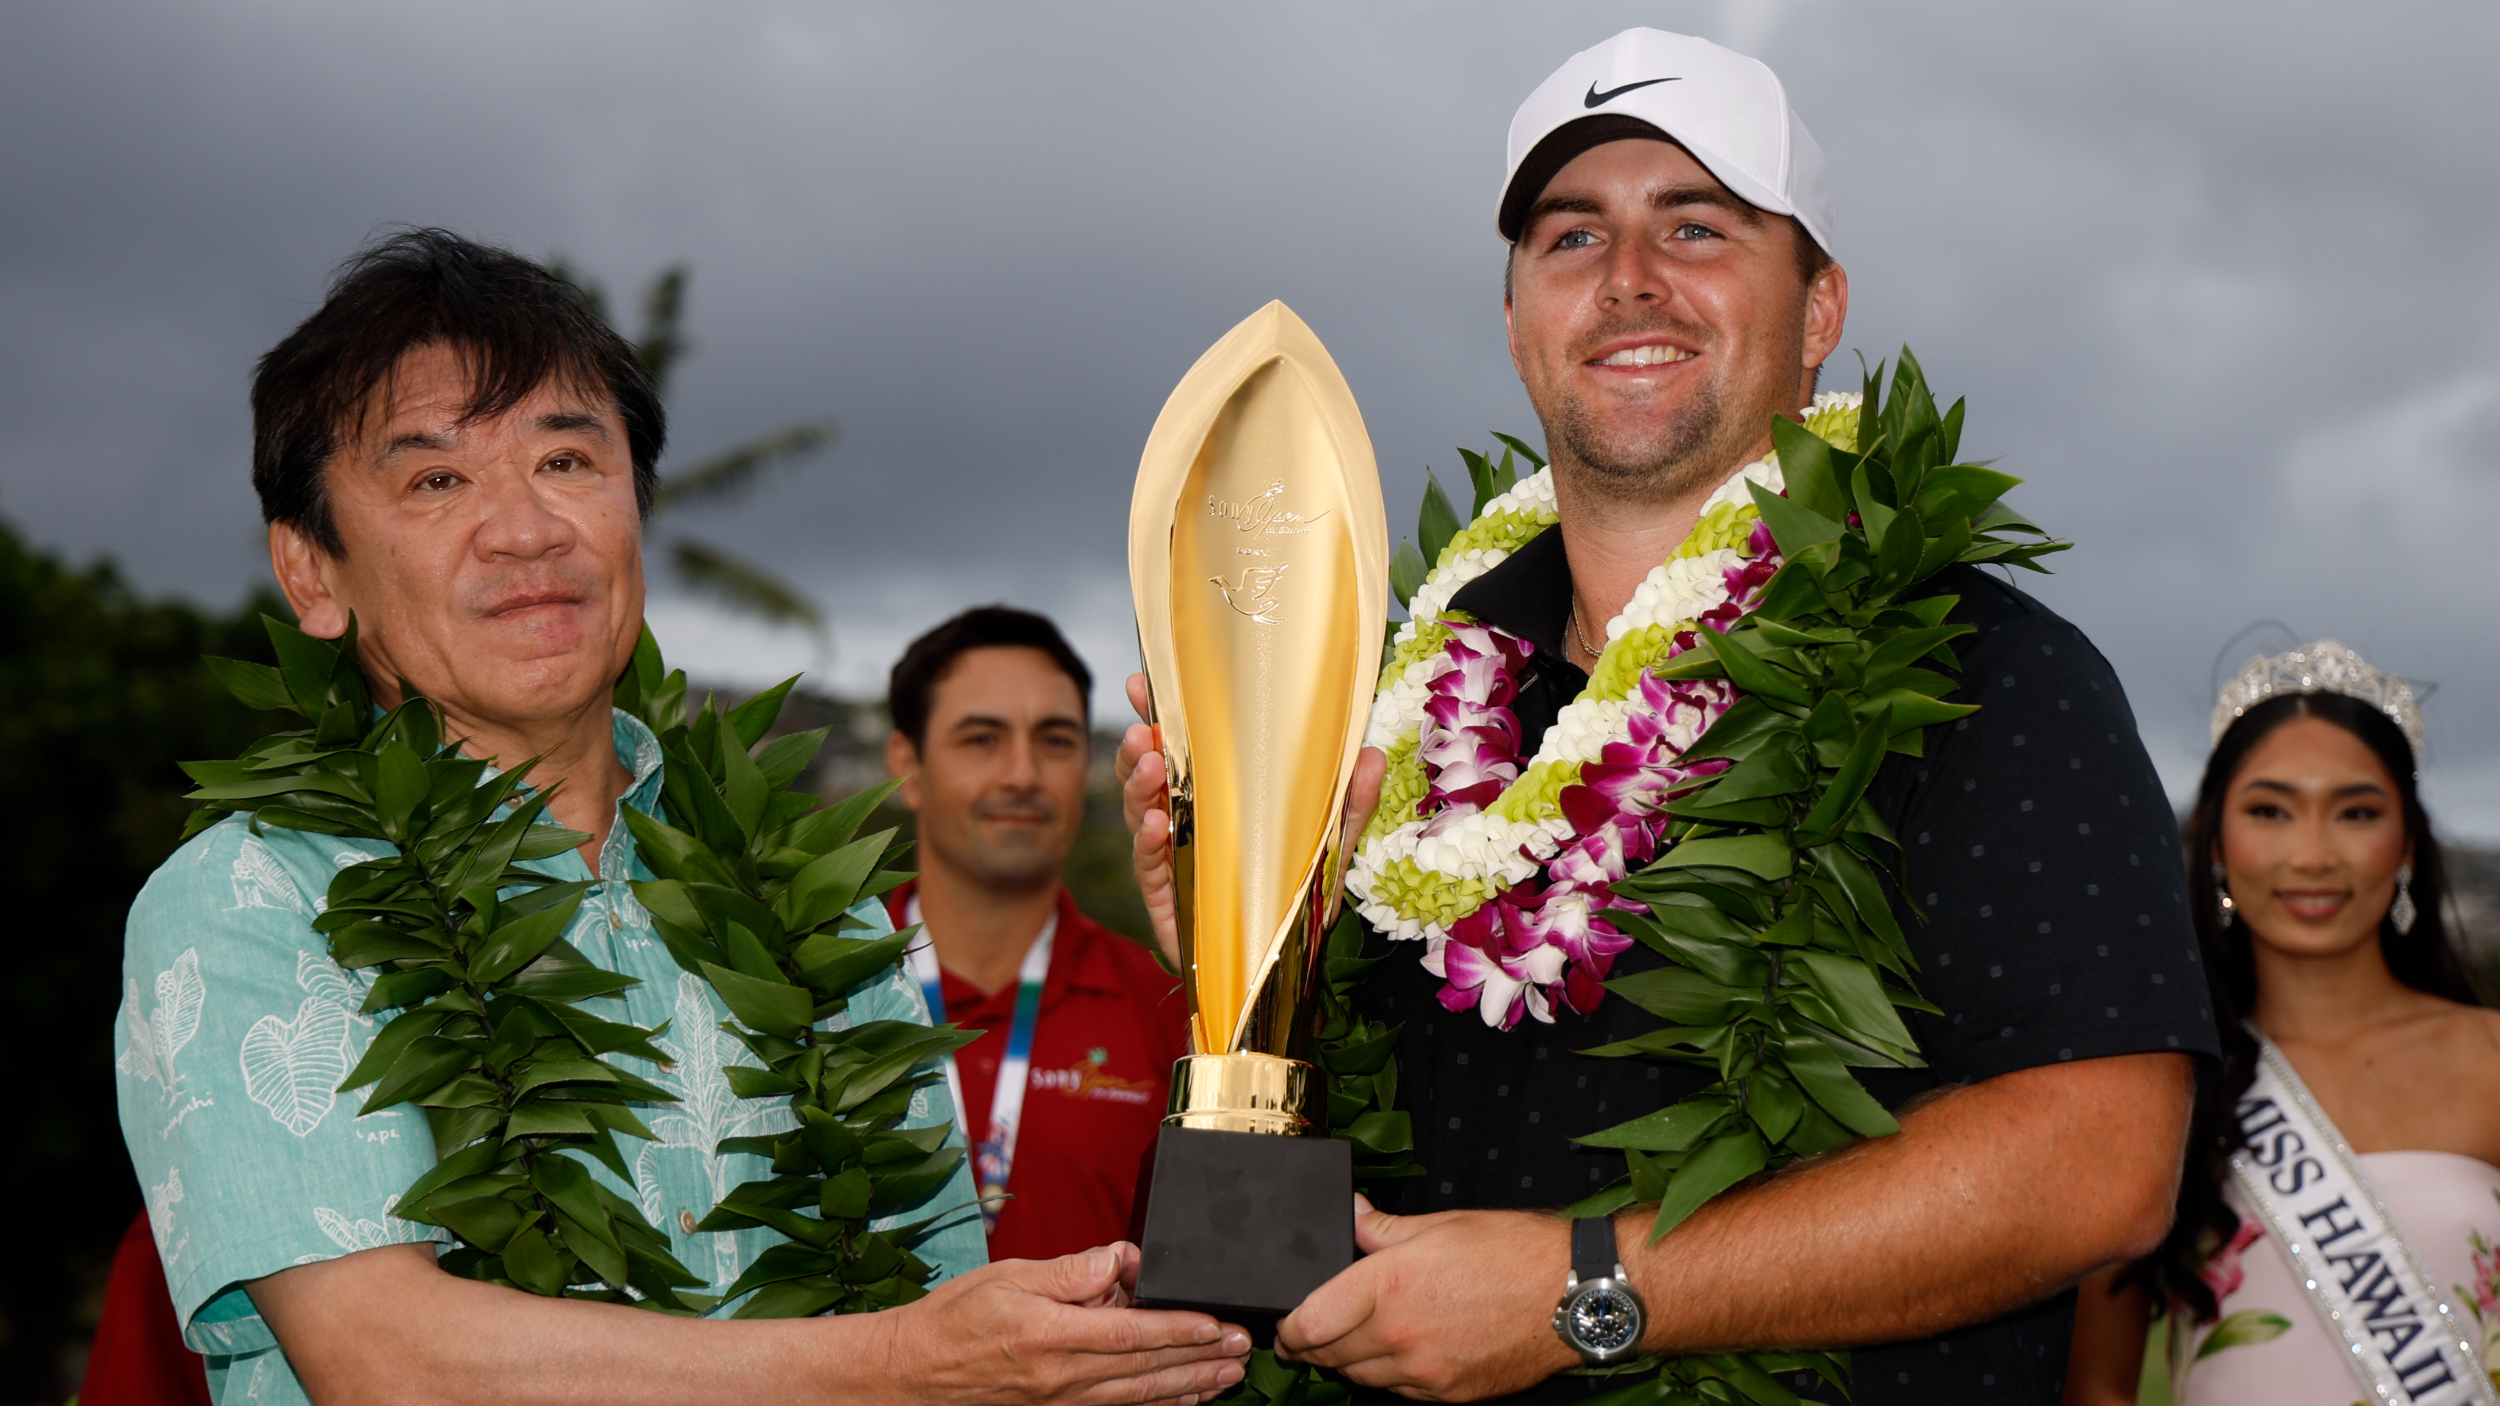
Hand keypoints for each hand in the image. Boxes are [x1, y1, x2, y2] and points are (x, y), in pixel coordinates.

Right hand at [883, 1242, 1250, 1405]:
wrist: (914, 1374)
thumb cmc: (955, 1320)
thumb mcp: (1007, 1277)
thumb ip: (1069, 1270)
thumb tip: (1118, 1259)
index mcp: (1050, 1334)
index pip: (1129, 1333)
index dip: (1178, 1329)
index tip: (1214, 1323)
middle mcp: (1063, 1375)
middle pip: (1146, 1367)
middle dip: (1201, 1358)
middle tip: (1243, 1347)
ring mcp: (1063, 1399)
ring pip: (1141, 1394)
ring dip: (1191, 1384)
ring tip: (1230, 1375)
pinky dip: (1159, 1403)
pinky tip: (1187, 1398)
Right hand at [1116, 673, 1386, 971]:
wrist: (1279, 967)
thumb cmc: (1295, 897)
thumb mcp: (1330, 844)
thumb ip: (1349, 803)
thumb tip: (1371, 755)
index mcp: (1218, 797)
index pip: (1184, 746)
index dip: (1162, 713)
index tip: (1147, 681)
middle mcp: (1187, 821)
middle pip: (1150, 773)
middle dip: (1139, 745)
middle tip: (1143, 725)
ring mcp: (1172, 859)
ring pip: (1140, 812)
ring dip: (1139, 786)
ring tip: (1148, 763)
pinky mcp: (1166, 898)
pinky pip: (1149, 866)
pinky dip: (1147, 843)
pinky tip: (1155, 825)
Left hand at [1274, 1198, 1574, 1401]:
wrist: (1571, 1297)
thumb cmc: (1513, 1252)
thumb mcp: (1439, 1225)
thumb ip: (1380, 1228)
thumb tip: (1350, 1213)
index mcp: (1388, 1285)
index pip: (1310, 1323)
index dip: (1288, 1329)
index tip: (1284, 1327)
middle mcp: (1399, 1336)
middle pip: (1328, 1357)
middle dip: (1311, 1347)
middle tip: (1307, 1336)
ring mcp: (1424, 1372)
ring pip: (1360, 1378)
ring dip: (1348, 1362)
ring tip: (1352, 1340)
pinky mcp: (1448, 1394)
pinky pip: (1399, 1393)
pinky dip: (1387, 1377)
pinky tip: (1397, 1354)